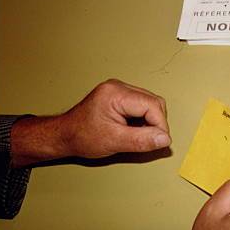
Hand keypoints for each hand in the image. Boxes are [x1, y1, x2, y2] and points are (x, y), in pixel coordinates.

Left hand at [10, 79, 170, 166]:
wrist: (64, 135)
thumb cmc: (81, 136)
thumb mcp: (114, 141)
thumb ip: (142, 140)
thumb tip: (164, 139)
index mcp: (116, 93)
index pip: (152, 106)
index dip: (160, 126)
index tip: (160, 142)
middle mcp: (119, 87)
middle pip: (154, 103)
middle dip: (156, 123)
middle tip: (148, 140)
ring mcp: (119, 91)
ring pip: (151, 104)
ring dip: (150, 122)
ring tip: (137, 135)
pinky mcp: (120, 97)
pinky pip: (143, 106)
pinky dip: (144, 120)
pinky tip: (133, 130)